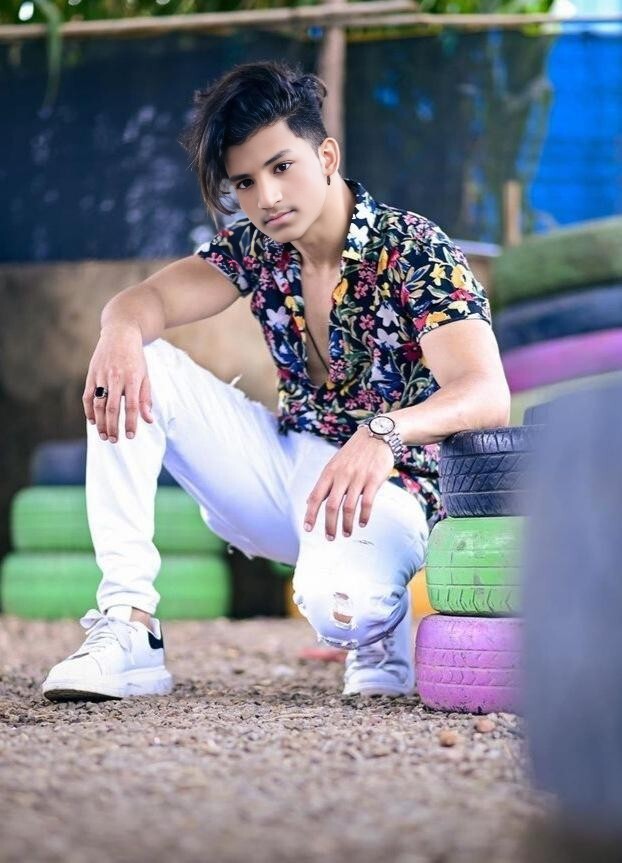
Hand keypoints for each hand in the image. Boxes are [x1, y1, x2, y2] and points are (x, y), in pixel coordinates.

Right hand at [82, 323, 152, 442]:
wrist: (120, 333)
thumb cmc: (136, 358)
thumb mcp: (145, 376)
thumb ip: (145, 399)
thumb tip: (149, 420)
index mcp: (133, 378)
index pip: (131, 405)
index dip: (131, 422)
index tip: (131, 436)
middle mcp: (116, 377)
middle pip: (112, 408)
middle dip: (112, 427)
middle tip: (114, 440)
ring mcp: (101, 375)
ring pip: (98, 404)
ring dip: (100, 422)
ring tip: (103, 436)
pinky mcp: (91, 374)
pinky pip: (87, 396)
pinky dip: (88, 410)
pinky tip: (92, 421)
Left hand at [304, 427, 394, 539]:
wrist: (378, 435)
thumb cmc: (355, 452)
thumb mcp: (335, 463)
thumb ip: (325, 482)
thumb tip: (310, 502)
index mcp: (329, 472)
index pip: (316, 496)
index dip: (310, 514)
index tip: (307, 529)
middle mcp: (342, 475)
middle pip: (331, 506)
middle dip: (329, 525)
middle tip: (330, 538)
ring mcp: (358, 477)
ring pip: (348, 507)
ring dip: (346, 524)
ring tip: (346, 534)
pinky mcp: (373, 479)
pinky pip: (367, 503)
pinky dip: (363, 516)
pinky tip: (362, 523)